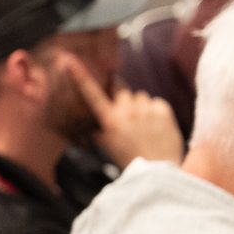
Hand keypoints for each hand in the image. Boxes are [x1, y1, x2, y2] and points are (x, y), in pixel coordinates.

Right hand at [55, 53, 184, 166]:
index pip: (91, 95)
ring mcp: (146, 110)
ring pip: (140, 96)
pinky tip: (155, 126)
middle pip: (121, 91)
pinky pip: (156, 102)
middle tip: (126, 115)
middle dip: (122, 98)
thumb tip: (96, 122)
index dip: (80, 78)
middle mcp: (126, 112)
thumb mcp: (108, 147)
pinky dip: (155, 111)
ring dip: (140, 106)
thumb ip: (101, 130)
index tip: (70, 62)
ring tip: (143, 125)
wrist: (157, 171)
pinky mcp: (163, 111)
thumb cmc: (129, 160)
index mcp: (109, 121)